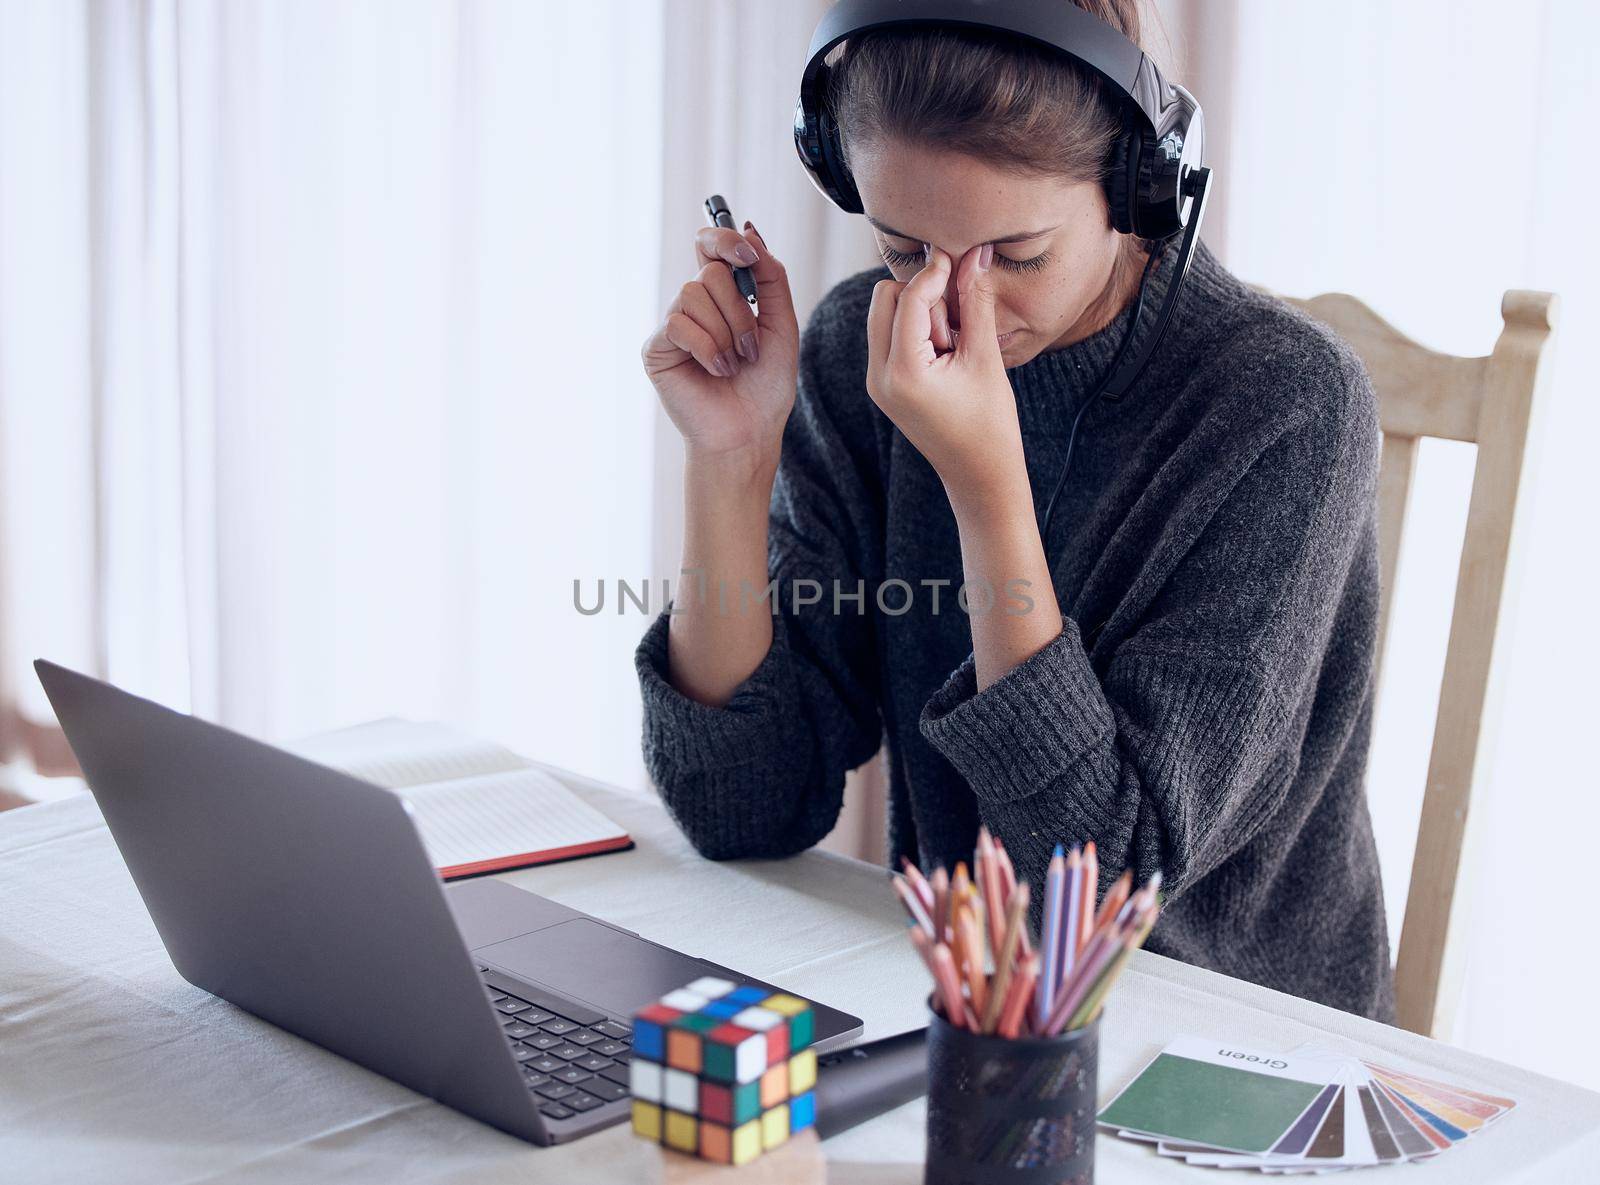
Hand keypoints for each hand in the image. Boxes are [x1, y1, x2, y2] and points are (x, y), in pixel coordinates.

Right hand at [641, 219, 799, 474]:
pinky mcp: (658, 348)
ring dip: (726, 332)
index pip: (709, 246)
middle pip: (710, 270)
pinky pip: (679, 324)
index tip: (746, 254)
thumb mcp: (781, 324)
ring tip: (734, 364)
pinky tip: (716, 371)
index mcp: (723, 296)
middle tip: (750, 348)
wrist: (750, 432)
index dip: (722, 238)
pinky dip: (707, 348)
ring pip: (694, 293)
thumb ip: (770, 277)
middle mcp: (694, 306)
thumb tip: (748, 230)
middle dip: (740, 310)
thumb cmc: (765, 386)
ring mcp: (674, 326)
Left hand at [865, 243, 1025, 500]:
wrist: (979, 476)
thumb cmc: (990, 424)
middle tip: (957, 323)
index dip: (935, 272)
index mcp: (903, 372)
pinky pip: (888, 335)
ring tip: (952, 344)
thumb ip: (976, 303)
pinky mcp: (882, 384)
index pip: (908, 299)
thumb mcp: (986, 358)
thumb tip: (975, 255)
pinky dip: (913, 329)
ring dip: (917, 311)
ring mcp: (876, 381)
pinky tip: (944, 351)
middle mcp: (878, 376)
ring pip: (883, 314)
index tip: (961, 257)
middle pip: (883, 298)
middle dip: (921, 294)